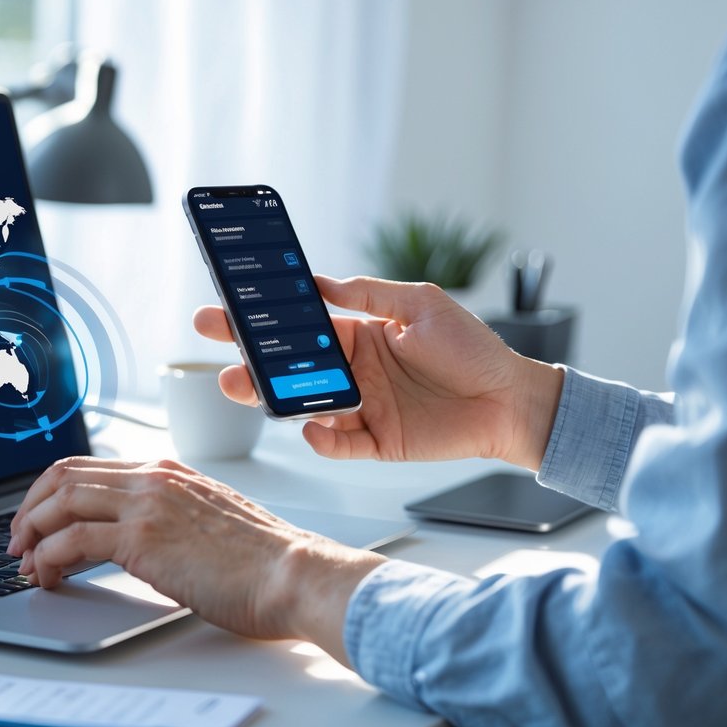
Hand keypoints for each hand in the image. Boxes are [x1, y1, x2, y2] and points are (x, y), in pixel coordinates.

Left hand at [8, 457, 384, 662]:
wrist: (293, 573)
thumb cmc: (264, 560)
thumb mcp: (210, 520)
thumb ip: (171, 516)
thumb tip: (134, 538)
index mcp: (168, 470)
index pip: (89, 467)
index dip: (51, 493)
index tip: (38, 519)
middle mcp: (153, 478)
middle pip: (64, 476)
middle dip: (30, 509)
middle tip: (18, 540)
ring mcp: (146, 504)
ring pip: (60, 503)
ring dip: (31, 533)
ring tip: (24, 562)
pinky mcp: (142, 538)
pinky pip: (72, 541)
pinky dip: (47, 557)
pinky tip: (46, 575)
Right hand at [194, 276, 562, 470]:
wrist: (511, 399)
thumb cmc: (473, 349)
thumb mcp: (421, 304)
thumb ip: (369, 295)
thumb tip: (321, 283)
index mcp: (359, 335)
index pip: (302, 326)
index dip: (267, 318)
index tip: (232, 306)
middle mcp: (353, 371)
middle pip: (289, 365)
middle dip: (248, 355)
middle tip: (215, 345)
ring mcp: (361, 408)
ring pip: (302, 403)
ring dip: (269, 396)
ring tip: (240, 385)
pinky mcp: (377, 442)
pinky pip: (339, 442)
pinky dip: (321, 438)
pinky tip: (311, 427)